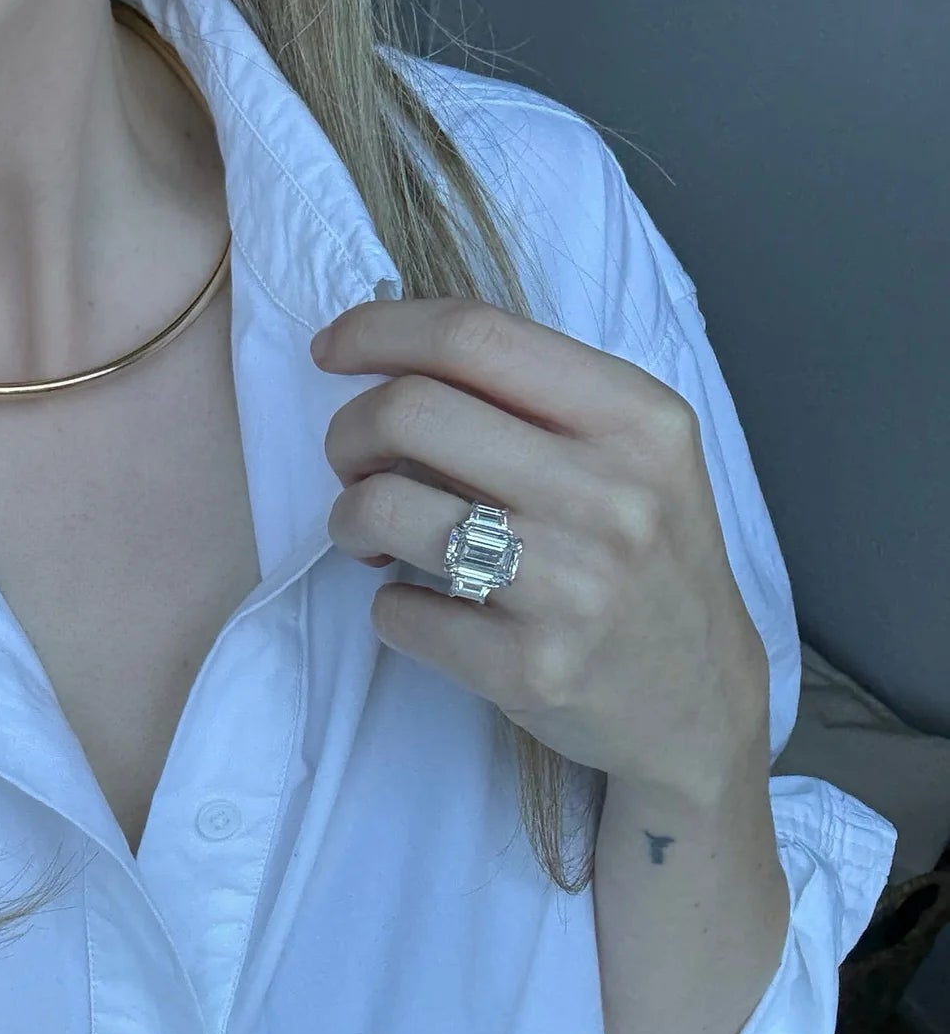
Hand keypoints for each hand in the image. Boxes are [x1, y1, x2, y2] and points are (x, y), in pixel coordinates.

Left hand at [311, 296, 769, 799]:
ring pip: (384, 507)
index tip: (333, 350)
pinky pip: (397, 613)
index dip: (378, 330)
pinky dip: (391, 607)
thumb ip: (537, 395)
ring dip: (349, 518)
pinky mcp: (531, 667)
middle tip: (352, 463)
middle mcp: (611, 494)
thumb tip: (391, 351)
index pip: (475, 335)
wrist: (700, 703)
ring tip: (372, 535)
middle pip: (410, 410)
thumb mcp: (636, 453)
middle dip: (348, 432)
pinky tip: (429, 610)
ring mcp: (573, 586)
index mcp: (636, 419)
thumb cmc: (647, 559)